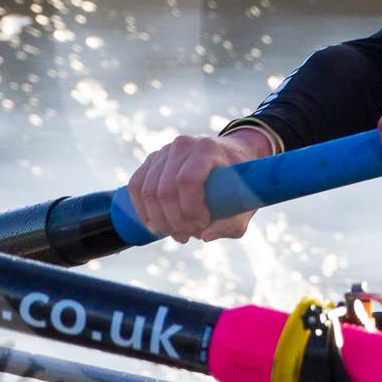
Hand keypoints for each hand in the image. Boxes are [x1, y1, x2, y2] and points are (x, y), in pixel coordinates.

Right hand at [126, 128, 273, 242]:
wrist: (233, 156)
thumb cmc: (240, 181)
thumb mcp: (245, 203)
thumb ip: (230, 223)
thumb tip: (204, 236)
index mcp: (207, 149)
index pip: (187, 180)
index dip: (190, 209)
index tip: (202, 225)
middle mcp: (183, 145)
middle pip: (164, 190)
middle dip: (174, 221)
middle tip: (189, 235)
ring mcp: (165, 151)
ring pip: (146, 191)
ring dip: (159, 220)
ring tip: (177, 233)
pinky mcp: (153, 160)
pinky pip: (136, 186)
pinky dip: (142, 210)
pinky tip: (155, 225)